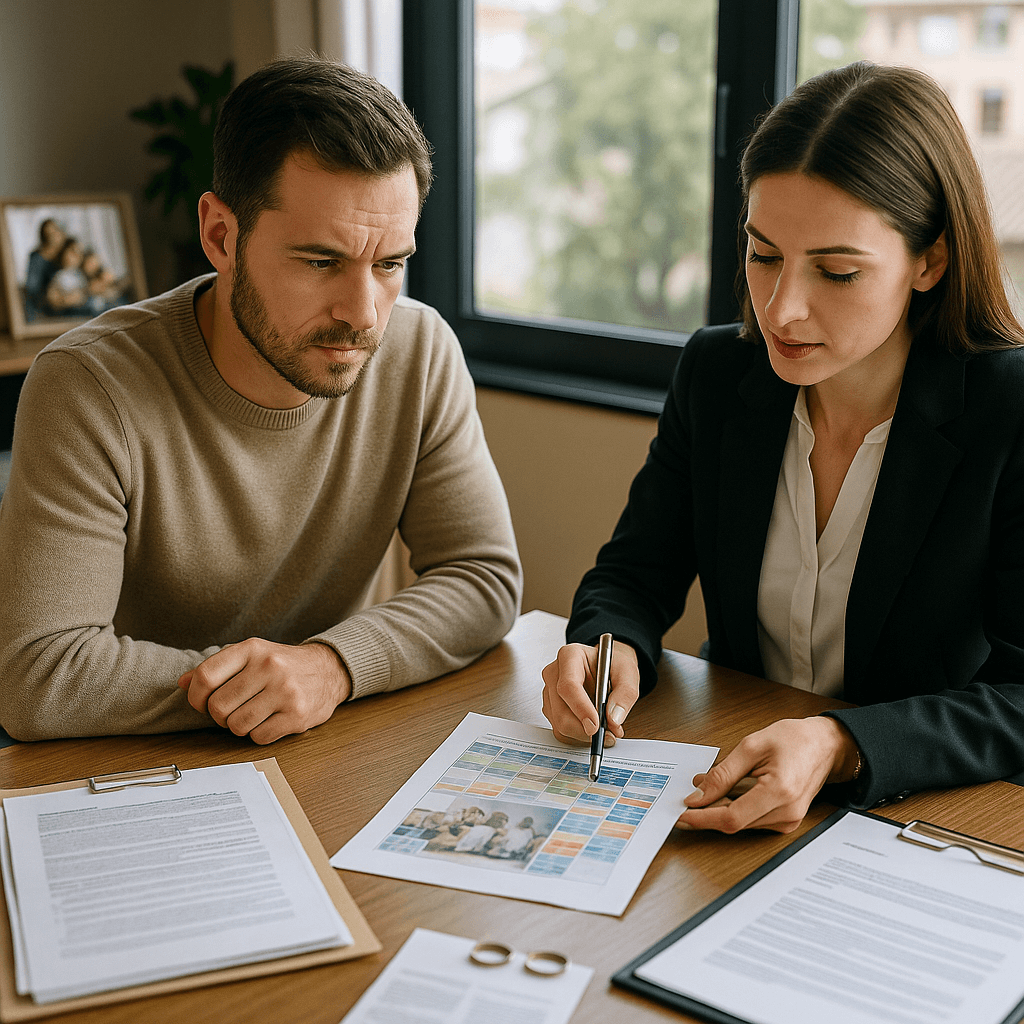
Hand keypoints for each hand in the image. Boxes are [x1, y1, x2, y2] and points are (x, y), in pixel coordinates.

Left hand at [177, 639, 351, 743]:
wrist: (329, 670)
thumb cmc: (283, 664)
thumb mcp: (251, 655)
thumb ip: (217, 667)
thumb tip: (182, 683)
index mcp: (253, 649)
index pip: (205, 676)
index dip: (195, 696)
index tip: (202, 702)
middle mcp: (269, 667)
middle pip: (218, 707)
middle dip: (219, 716)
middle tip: (232, 711)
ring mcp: (285, 692)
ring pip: (236, 726)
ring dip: (239, 726)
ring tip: (252, 714)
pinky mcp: (297, 715)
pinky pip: (258, 737)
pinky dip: (259, 734)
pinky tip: (270, 720)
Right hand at [541, 640, 639, 744]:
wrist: (607, 667)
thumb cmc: (613, 665)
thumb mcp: (628, 673)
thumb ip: (625, 694)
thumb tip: (613, 718)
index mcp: (570, 656)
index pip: (568, 686)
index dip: (581, 708)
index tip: (596, 726)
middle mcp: (554, 673)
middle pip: (560, 711)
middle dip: (585, 729)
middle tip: (609, 734)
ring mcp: (549, 692)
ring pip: (559, 724)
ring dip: (584, 734)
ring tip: (605, 729)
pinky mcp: (551, 708)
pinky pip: (561, 731)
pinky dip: (579, 736)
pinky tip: (593, 728)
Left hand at [678, 717, 858, 833]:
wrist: (825, 745)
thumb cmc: (794, 740)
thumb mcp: (751, 746)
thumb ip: (723, 774)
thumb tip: (698, 793)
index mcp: (779, 791)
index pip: (731, 818)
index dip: (702, 818)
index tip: (681, 814)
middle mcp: (787, 812)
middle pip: (734, 824)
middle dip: (707, 811)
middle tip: (688, 795)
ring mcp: (789, 821)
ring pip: (741, 824)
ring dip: (719, 809)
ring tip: (707, 787)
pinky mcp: (787, 822)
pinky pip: (752, 821)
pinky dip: (735, 810)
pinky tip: (728, 794)